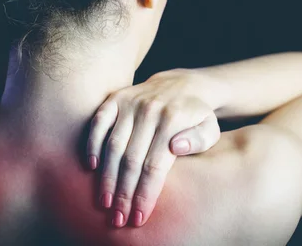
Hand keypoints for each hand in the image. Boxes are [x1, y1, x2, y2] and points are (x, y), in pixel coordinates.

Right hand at [86, 68, 220, 227]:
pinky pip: (99, 122)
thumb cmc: (195, 116)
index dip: (145, 193)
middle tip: (118, 217)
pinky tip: (92, 167)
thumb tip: (176, 147)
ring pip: (113, 145)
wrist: (182, 84)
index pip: (155, 165)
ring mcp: (130, 103)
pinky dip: (92, 143)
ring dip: (107, 177)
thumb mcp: (209, 128)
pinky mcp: (116, 98)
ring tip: (105, 202)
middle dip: (124, 193)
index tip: (139, 217)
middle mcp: (149, 110)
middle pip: (132, 159)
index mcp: (173, 120)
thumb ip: (199, 140)